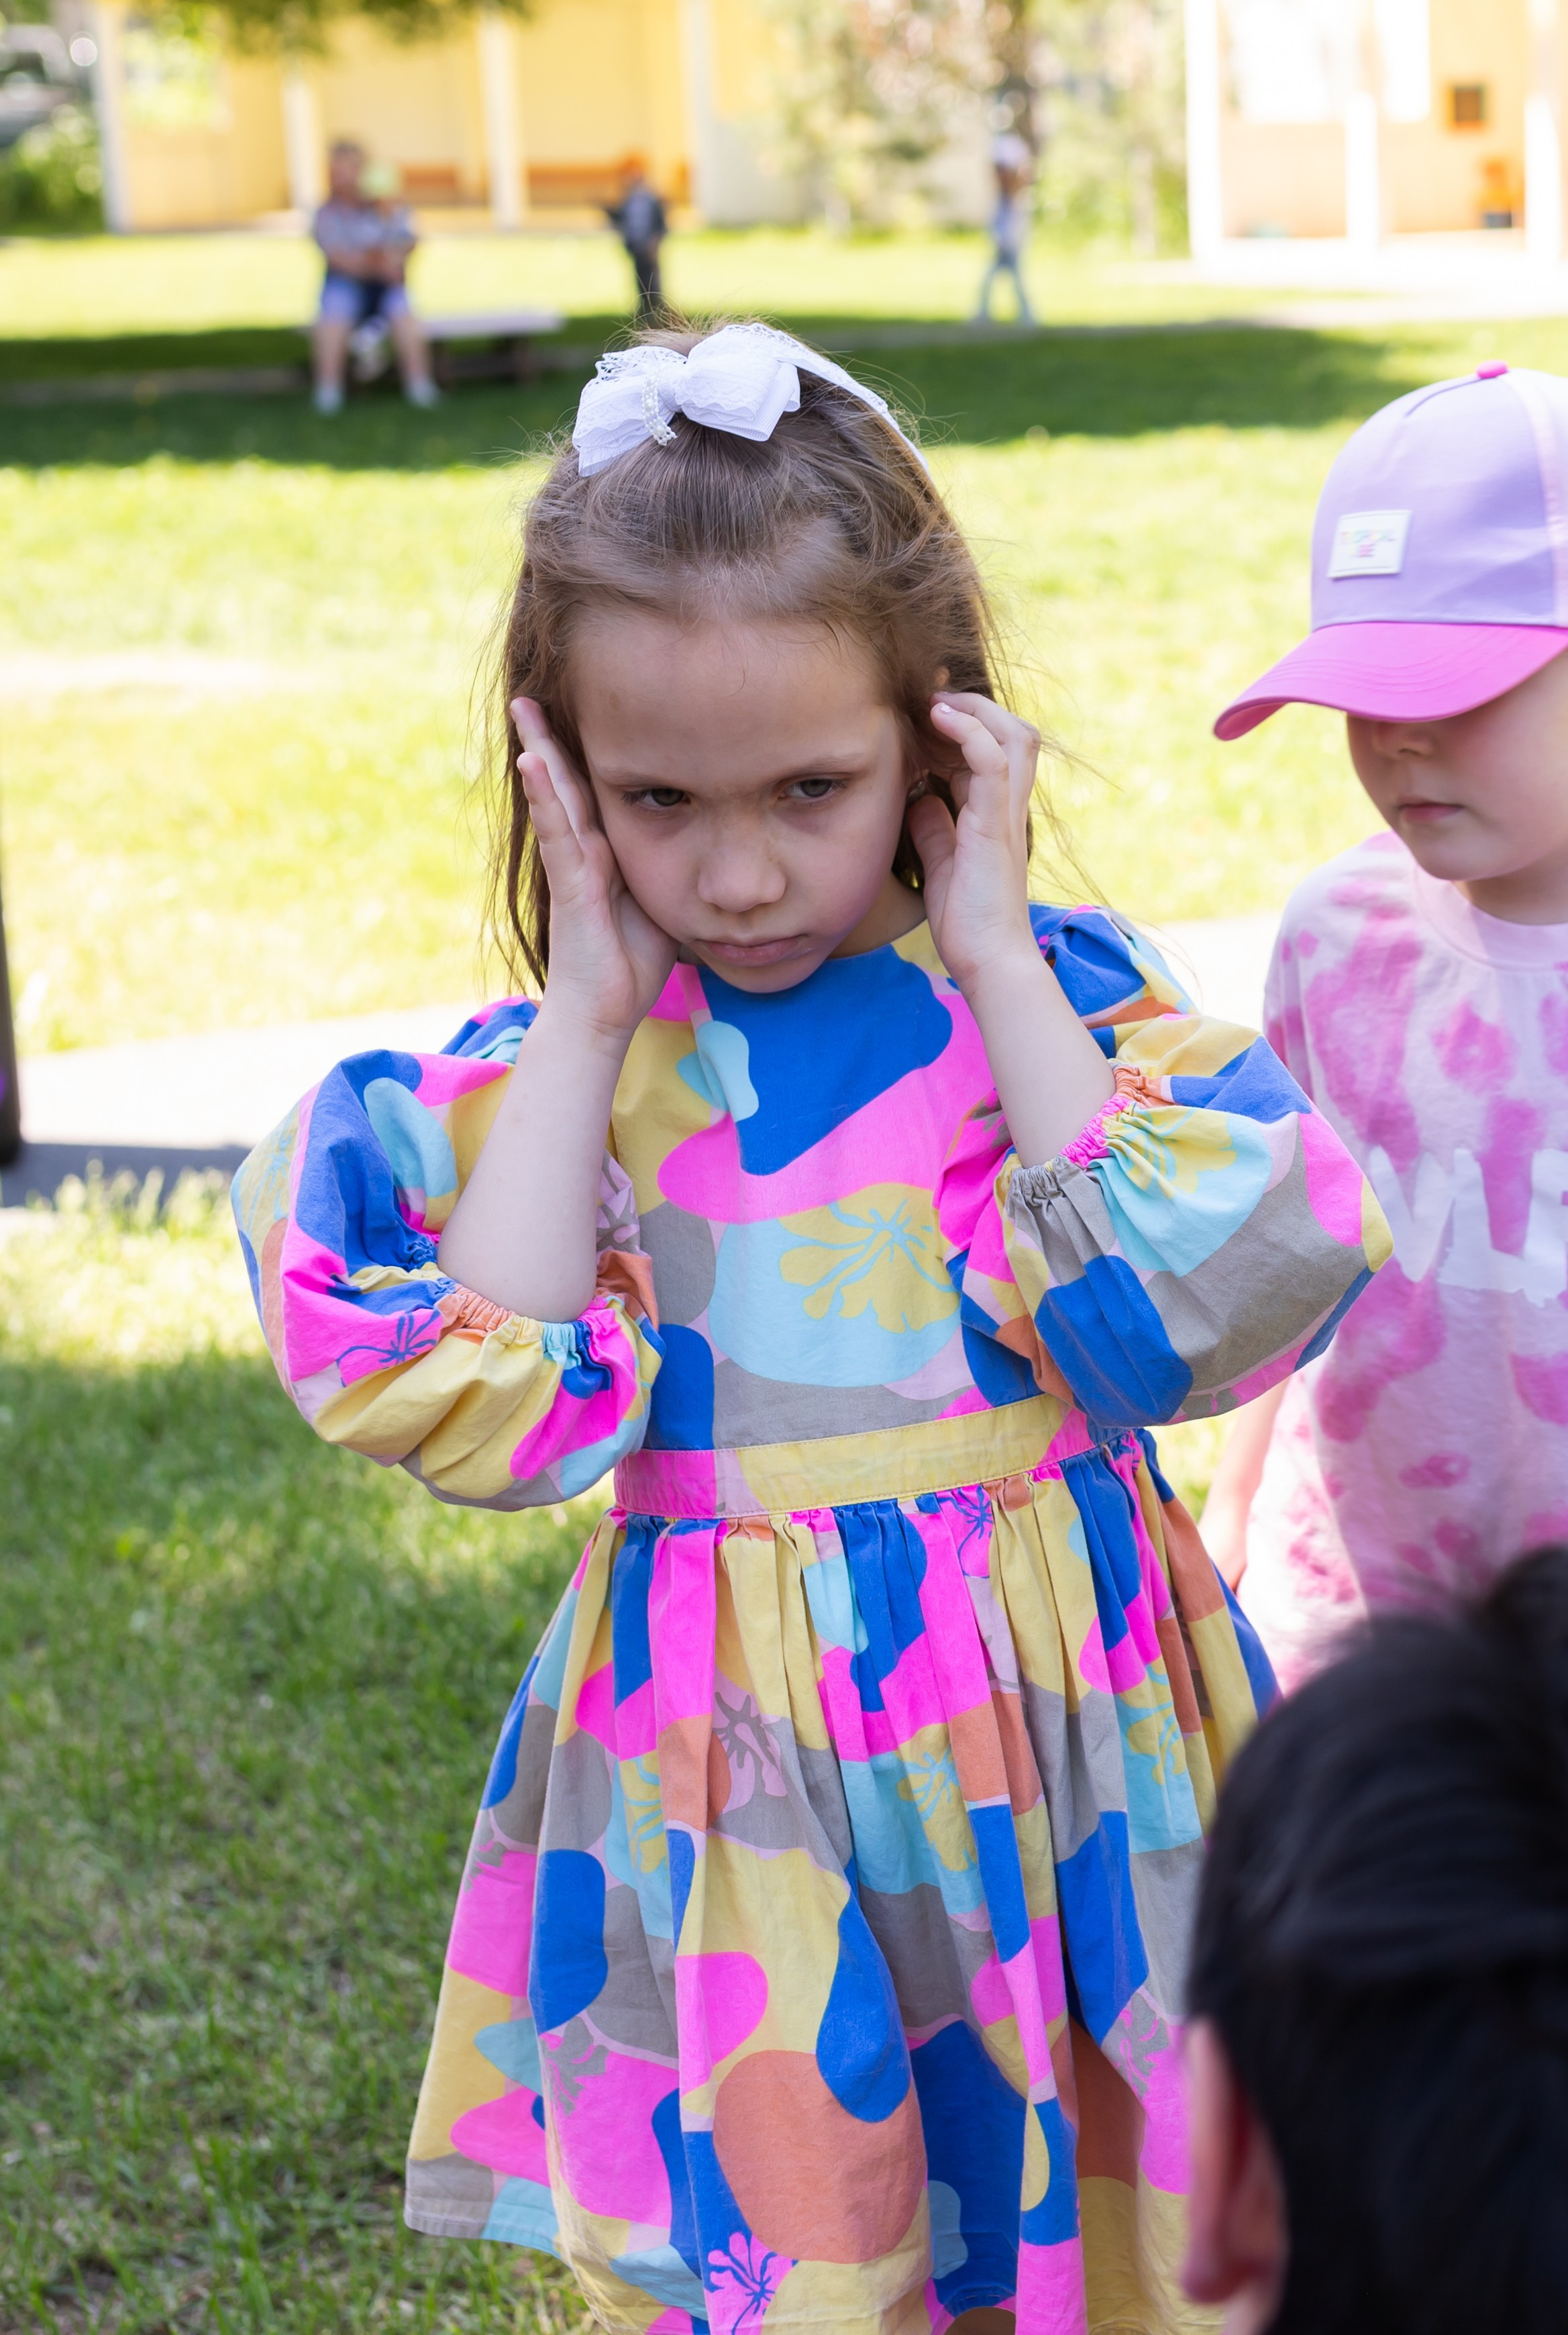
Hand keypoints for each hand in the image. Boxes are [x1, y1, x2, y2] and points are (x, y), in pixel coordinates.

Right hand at [512, 697, 675, 1042]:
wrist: (604, 1011)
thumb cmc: (633, 962)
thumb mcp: (665, 899)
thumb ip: (673, 865)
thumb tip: (713, 838)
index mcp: (607, 852)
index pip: (596, 789)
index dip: (591, 749)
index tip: (590, 705)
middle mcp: (584, 851)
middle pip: (567, 781)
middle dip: (551, 735)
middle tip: (534, 688)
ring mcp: (573, 866)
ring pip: (555, 797)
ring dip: (539, 750)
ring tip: (525, 705)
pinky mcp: (571, 886)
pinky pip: (558, 834)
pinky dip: (546, 798)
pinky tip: (533, 763)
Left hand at [909, 693, 1039, 997]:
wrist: (988, 961)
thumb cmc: (967, 922)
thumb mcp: (940, 866)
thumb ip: (934, 830)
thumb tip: (917, 799)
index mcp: (995, 815)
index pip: (993, 752)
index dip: (965, 725)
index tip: (926, 713)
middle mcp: (1007, 807)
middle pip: (1015, 732)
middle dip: (975, 707)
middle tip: (932, 699)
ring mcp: (1005, 813)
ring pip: (1013, 735)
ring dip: (975, 710)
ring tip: (937, 703)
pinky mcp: (995, 824)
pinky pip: (993, 760)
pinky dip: (969, 730)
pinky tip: (939, 718)